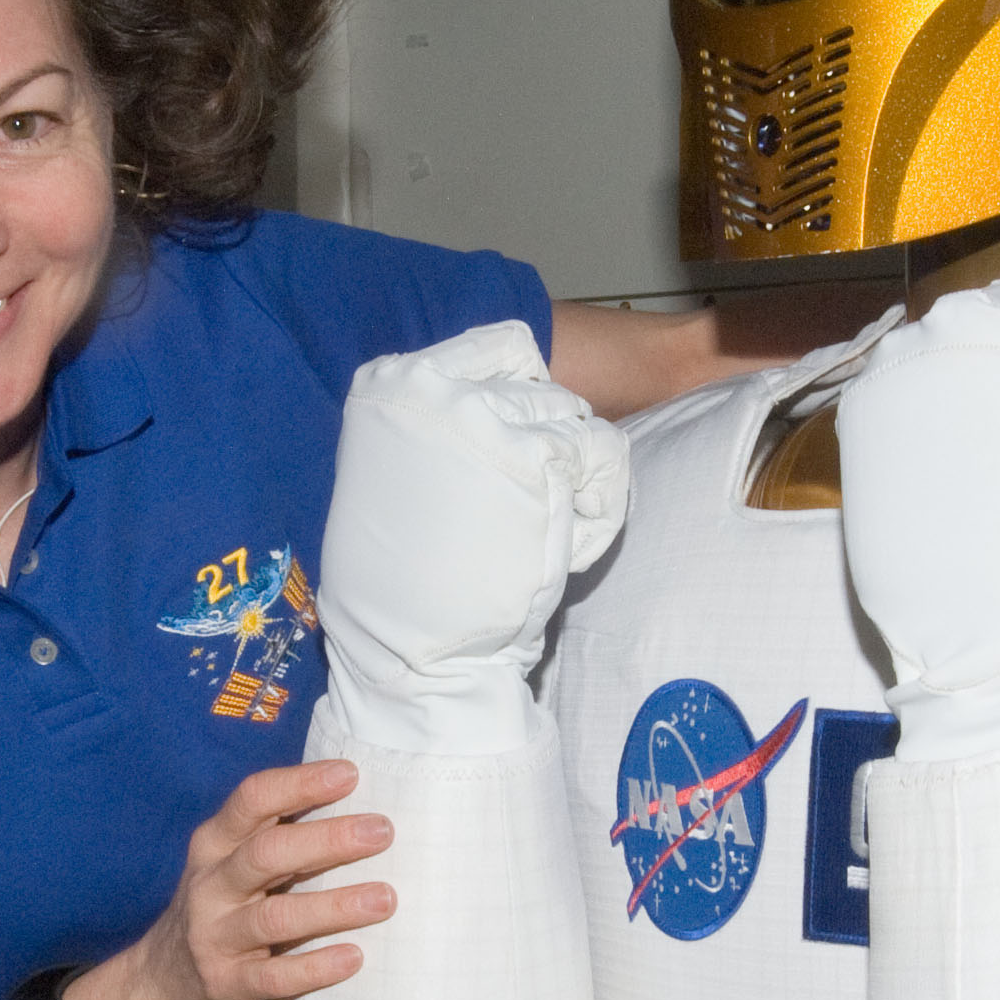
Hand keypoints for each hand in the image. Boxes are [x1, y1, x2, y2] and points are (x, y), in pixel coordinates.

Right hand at [84, 761, 394, 999]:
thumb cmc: (220, 912)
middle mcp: (211, 886)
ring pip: (276, 917)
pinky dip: (316, 967)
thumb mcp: (230, 866)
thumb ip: (276, 837)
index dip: (299, 784)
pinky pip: (275, 976)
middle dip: (328, 840)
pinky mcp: (226, 984)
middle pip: (268, 854)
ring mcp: (215, 937)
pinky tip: (354, 957)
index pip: (253, 801)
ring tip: (385, 899)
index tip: (349, 774)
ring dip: (334, 906)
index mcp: (214, 845)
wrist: (161, 988)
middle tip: (382, 831)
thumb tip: (358, 808)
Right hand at [313, 320, 630, 752]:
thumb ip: (439, 425)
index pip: (505, 346)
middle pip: (550, 390)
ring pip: (582, 423)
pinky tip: (564, 546)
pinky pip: (607, 460)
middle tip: (524, 513)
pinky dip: (601, 505)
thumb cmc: (401, 579)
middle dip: (554, 449)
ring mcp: (486, 420)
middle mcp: (436, 388)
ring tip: (539, 534)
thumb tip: (496, 401)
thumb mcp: (395, 472)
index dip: (530, 396)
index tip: (519, 451)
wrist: (409, 653)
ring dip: (578, 480)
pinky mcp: (537, 461)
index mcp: (393, 384)